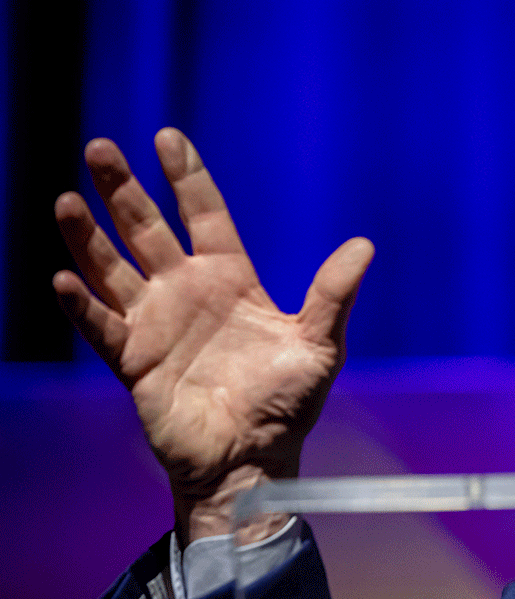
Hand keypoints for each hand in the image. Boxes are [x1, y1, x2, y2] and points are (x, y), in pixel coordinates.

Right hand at [53, 128, 372, 544]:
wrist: (254, 460)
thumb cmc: (288, 405)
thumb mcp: (320, 345)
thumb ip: (333, 294)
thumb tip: (365, 245)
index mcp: (232, 281)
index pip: (205, 215)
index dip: (186, 178)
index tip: (167, 138)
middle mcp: (188, 294)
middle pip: (149, 230)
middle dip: (125, 191)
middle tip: (100, 148)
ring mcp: (157, 325)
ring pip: (114, 269)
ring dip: (89, 237)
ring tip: (67, 199)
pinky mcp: (134, 361)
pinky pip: (102, 327)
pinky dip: (83, 305)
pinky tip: (66, 279)